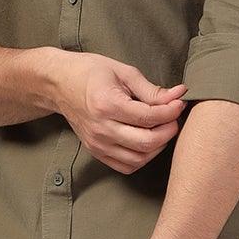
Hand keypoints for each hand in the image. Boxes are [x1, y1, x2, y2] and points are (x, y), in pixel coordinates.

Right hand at [49, 52, 186, 173]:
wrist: (60, 84)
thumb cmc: (90, 72)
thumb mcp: (122, 72)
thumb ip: (151, 89)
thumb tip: (178, 95)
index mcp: (107, 104)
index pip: (149, 117)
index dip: (171, 112)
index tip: (179, 103)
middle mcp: (101, 128)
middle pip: (147, 142)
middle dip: (168, 131)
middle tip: (174, 118)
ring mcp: (97, 143)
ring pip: (139, 158)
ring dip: (158, 146)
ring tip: (162, 129)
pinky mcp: (96, 152)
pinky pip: (126, 166)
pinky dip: (142, 157)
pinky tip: (147, 142)